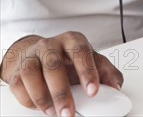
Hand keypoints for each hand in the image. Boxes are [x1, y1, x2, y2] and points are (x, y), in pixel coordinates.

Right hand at [0, 31, 122, 115]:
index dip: (87, 71)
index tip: (93, 91)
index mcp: (72, 40)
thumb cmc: (67, 58)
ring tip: (53, 112)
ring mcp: (33, 56)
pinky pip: (19, 85)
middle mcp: (51, 45)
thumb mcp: (89, 60)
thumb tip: (116, 85)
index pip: (81, 51)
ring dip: (42, 97)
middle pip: (54, 65)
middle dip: (61, 92)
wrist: (39, 54)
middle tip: (70, 112)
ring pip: (32, 73)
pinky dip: (29, 99)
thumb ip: (105, 71)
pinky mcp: (18, 70)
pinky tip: (40, 106)